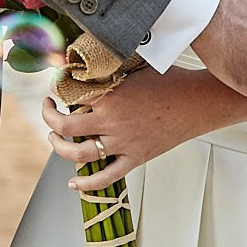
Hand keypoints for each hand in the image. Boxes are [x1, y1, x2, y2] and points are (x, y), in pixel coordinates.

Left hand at [45, 77, 213, 190]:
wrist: (197, 101)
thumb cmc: (170, 80)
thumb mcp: (135, 65)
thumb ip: (110, 68)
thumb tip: (88, 62)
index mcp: (111, 96)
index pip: (69, 96)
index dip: (56, 90)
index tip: (55, 87)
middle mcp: (112, 122)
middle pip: (64, 128)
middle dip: (49, 118)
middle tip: (49, 110)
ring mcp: (123, 143)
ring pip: (78, 155)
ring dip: (59, 148)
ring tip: (54, 139)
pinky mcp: (135, 158)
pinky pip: (106, 177)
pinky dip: (86, 184)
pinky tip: (74, 183)